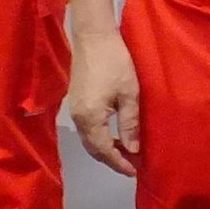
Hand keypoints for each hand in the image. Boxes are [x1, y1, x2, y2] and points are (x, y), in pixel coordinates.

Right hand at [68, 25, 141, 175]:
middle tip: (133, 165)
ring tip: (126, 153)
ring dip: (106, 149)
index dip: (119, 162)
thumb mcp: (129, 93)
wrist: (93, 36)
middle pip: (93, 148)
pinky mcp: (75, 102)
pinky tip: (114, 135)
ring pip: (89, 140)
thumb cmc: (115, 62)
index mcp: (90, 118)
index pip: (104, 150)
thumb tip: (133, 149)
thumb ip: (130, 124)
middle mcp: (78, 118)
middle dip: (112, 159)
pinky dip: (100, 137)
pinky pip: (87, 129)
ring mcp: (74, 110)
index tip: (135, 171)